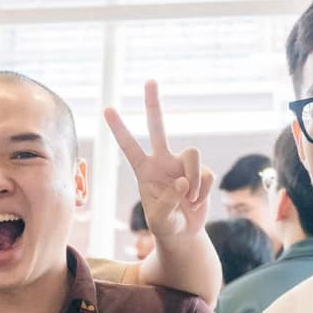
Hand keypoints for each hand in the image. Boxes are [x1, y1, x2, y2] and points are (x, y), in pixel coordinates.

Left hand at [104, 80, 212, 240]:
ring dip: (193, 178)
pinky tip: (196, 202)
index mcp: (144, 170)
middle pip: (158, 127)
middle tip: (150, 80)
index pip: (129, 146)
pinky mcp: (200, 172)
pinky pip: (206, 174)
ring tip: (188, 199)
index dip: (119, 128)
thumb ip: (167, 203)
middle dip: (154, 104)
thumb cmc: (165, 225)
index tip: (107, 109)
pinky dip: (202, 190)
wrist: (184, 232)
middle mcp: (162, 161)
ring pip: (192, 153)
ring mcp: (182, 164)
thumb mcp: (160, 220)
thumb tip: (182, 183)